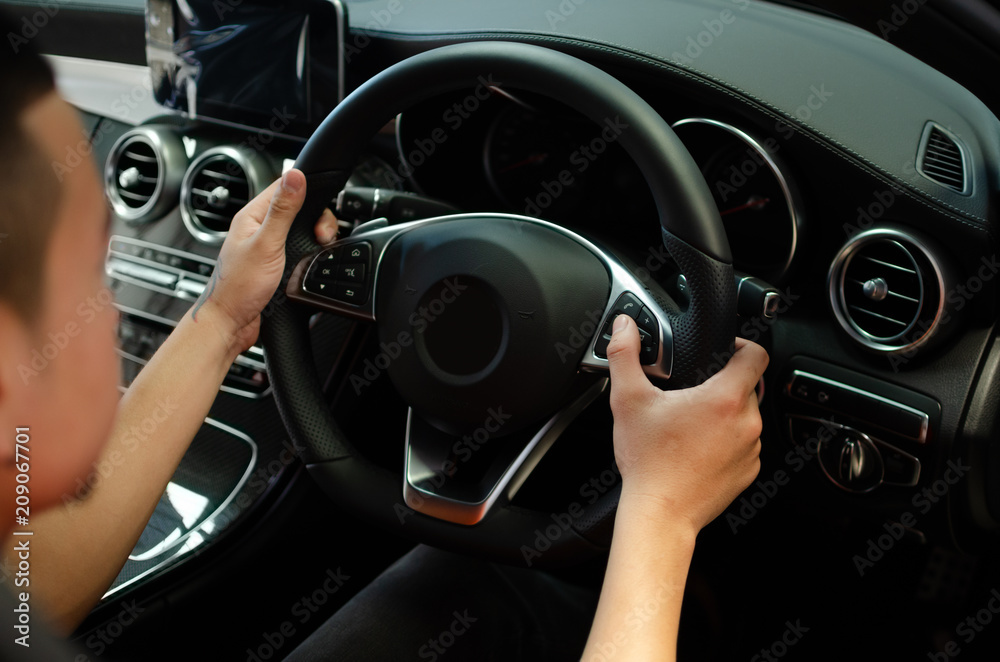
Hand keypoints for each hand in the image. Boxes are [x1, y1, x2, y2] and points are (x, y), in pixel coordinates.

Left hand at [190, 168, 338, 355]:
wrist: (229, 323)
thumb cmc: (238, 287)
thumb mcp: (266, 244)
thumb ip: (283, 210)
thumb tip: (295, 175)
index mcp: (252, 215)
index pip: (284, 187)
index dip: (307, 193)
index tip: (319, 216)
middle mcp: (258, 227)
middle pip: (297, 208)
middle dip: (316, 220)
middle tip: (321, 238)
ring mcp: (266, 245)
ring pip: (299, 229)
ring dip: (313, 237)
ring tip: (317, 249)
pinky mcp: (274, 263)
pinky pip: (296, 248)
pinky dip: (308, 252)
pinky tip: (310, 261)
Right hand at [605, 315, 766, 533]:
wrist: (660, 513)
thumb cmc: (648, 461)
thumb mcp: (628, 400)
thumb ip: (624, 355)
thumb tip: (623, 327)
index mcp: (725, 398)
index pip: (756, 354)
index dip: (742, 344)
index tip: (724, 349)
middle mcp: (747, 423)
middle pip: (747, 386)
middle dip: (722, 384)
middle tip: (689, 393)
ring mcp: (751, 449)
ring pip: (745, 417)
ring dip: (724, 414)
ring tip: (690, 423)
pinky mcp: (748, 472)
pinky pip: (743, 445)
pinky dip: (725, 442)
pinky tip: (696, 448)